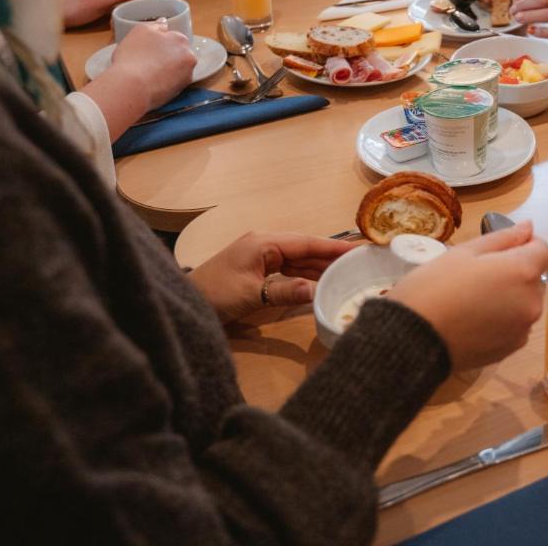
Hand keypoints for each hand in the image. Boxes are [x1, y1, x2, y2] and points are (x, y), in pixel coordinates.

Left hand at [81, 22, 196, 138]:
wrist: (132, 84)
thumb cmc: (152, 93)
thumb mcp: (176, 89)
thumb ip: (180, 75)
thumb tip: (176, 68)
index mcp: (190, 61)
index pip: (186, 58)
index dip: (176, 62)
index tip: (167, 68)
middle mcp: (181, 44)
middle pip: (179, 42)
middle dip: (170, 49)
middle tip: (156, 60)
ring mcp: (164, 35)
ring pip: (165, 32)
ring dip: (158, 39)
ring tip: (145, 52)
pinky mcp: (146, 29)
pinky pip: (150, 25)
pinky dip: (147, 31)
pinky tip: (139, 41)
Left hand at [189, 231, 357, 323]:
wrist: (185, 304)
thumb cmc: (214, 294)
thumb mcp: (251, 294)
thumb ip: (285, 291)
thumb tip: (318, 291)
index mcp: (264, 243)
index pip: (307, 242)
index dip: (334, 246)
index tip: (360, 248)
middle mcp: (266, 246)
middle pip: (306, 250)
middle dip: (332, 256)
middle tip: (363, 262)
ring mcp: (262, 258)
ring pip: (299, 261)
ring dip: (321, 267)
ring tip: (350, 272)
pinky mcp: (259, 272)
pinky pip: (289, 271)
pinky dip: (306, 276)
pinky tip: (323, 282)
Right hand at [386, 221, 547, 370]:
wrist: (413, 339)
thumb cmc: (435, 286)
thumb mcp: (465, 252)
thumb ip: (503, 238)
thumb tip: (528, 227)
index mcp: (523, 272)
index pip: (544, 249)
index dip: (525, 245)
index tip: (499, 251)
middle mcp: (532, 302)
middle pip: (535, 278)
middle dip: (516, 272)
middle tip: (478, 276)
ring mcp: (523, 329)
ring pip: (525, 303)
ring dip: (510, 297)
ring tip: (473, 301)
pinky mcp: (511, 349)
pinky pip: (515, 325)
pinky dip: (502, 319)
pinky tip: (473, 321)